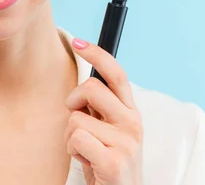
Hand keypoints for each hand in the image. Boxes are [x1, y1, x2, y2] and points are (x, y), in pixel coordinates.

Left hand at [64, 38, 143, 184]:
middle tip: (78, 117)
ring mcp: (125, 142)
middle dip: (73, 101)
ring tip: (87, 150)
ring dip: (71, 136)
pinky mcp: (113, 161)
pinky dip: (73, 151)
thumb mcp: (110, 130)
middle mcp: (133, 123)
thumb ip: (101, 109)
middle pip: (91, 88)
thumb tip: (82, 87)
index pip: (116, 74)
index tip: (79, 43)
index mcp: (131, 112)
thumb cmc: (109, 162)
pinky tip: (87, 161)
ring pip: (76, 118)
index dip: (97, 54)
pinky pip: (75, 139)